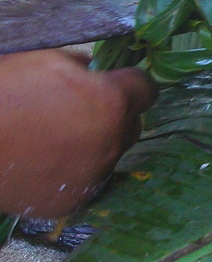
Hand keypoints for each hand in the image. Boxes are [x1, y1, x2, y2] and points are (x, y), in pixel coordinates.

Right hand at [0, 50, 156, 217]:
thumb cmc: (3, 92)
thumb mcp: (45, 61)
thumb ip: (83, 66)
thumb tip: (95, 71)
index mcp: (112, 101)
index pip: (147, 89)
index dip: (131, 84)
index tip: (117, 83)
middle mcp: (113, 140)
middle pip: (132, 124)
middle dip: (115, 115)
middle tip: (80, 110)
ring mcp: (95, 174)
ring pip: (111, 154)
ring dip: (95, 144)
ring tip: (56, 138)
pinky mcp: (73, 200)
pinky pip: (87, 180)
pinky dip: (74, 171)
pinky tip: (45, 162)